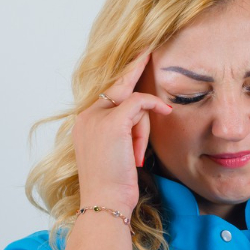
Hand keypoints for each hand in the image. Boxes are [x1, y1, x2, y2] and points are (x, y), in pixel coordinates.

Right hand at [72, 48, 173, 212]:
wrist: (104, 202)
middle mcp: (87, 116)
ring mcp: (97, 117)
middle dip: (136, 68)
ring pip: (133, 102)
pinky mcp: (112, 122)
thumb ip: (122, 132)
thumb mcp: (115, 154)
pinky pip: (139, 102)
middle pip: (121, 92)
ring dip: (144, 130)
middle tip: (149, 47)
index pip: (108, 93)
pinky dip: (153, 106)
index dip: (124, 76)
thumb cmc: (113, 186)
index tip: (137, 58)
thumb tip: (143, 115)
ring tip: (135, 158)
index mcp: (85, 123)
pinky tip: (164, 110)